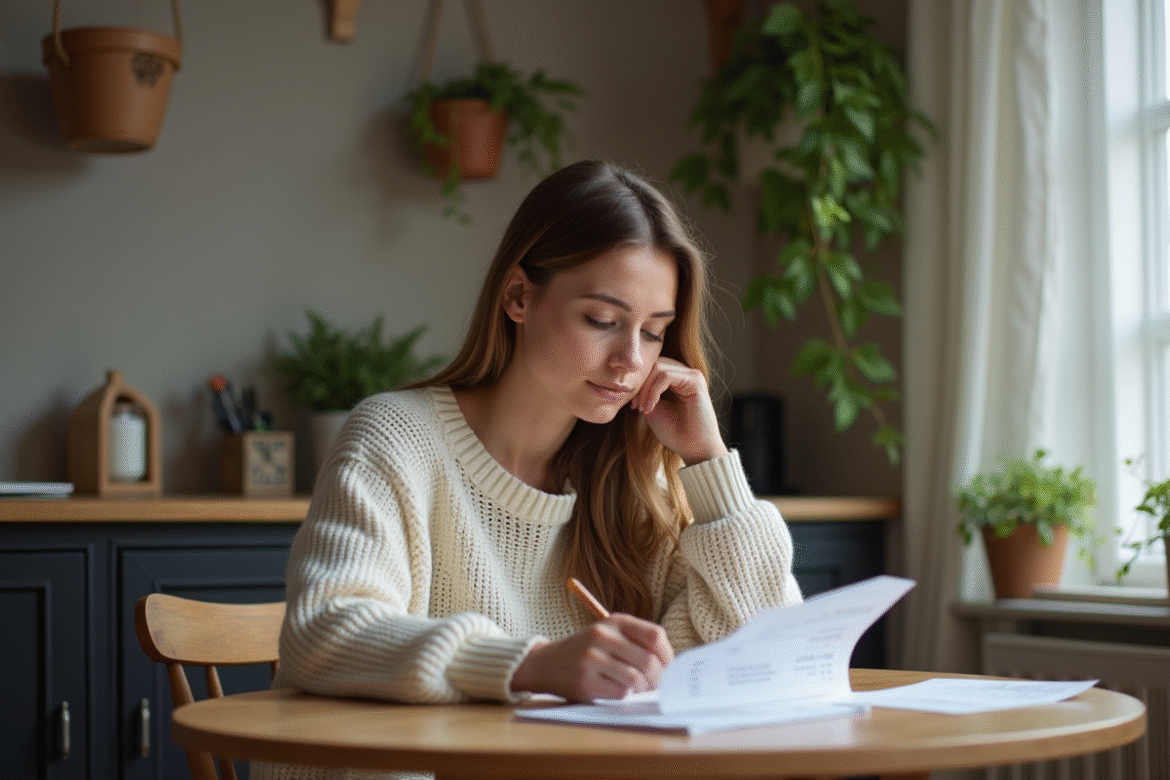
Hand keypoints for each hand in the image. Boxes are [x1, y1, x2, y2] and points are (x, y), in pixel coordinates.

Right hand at [510, 614, 673, 701]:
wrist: (547, 662)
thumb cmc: (588, 650)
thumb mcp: (610, 634)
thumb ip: (637, 643)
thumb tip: (671, 666)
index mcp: (615, 621)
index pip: (655, 636)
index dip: (668, 655)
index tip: (669, 667)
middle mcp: (603, 635)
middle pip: (648, 661)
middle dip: (657, 678)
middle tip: (654, 685)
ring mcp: (592, 658)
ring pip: (635, 679)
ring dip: (641, 689)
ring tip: (635, 687)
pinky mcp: (585, 681)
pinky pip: (620, 693)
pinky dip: (624, 695)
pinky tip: (615, 689)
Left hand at [632, 357, 728, 465]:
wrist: (693, 448)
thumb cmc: (675, 432)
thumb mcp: (652, 408)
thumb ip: (644, 392)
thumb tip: (632, 380)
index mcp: (677, 379)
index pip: (653, 367)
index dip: (639, 383)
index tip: (632, 405)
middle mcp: (685, 373)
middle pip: (654, 363)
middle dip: (640, 385)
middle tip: (635, 406)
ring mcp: (692, 375)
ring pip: (658, 368)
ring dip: (645, 389)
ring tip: (643, 409)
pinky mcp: (695, 380)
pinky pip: (666, 376)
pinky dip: (654, 391)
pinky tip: (651, 407)